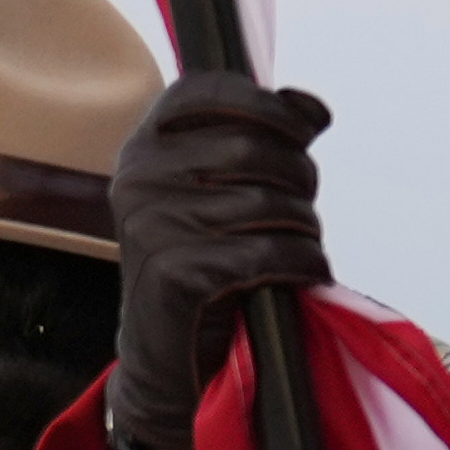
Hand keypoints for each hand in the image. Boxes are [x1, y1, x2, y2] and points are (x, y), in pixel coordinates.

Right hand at [105, 74, 331, 449]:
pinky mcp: (174, 273)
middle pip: (251, 146)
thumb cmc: (202, 265)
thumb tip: (311, 108)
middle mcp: (137, 178)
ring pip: (267, 203)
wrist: (163, 359)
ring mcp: (150, 226)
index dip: (268, 104)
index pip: (206, 91)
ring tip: (301, 247)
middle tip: (304, 209)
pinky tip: (306, 273)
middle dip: (299, 176)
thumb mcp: (219, 195)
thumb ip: (258, 143)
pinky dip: (302, 263)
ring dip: (304, 228)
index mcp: (143, 148)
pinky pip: (266, 252)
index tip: (306, 130)